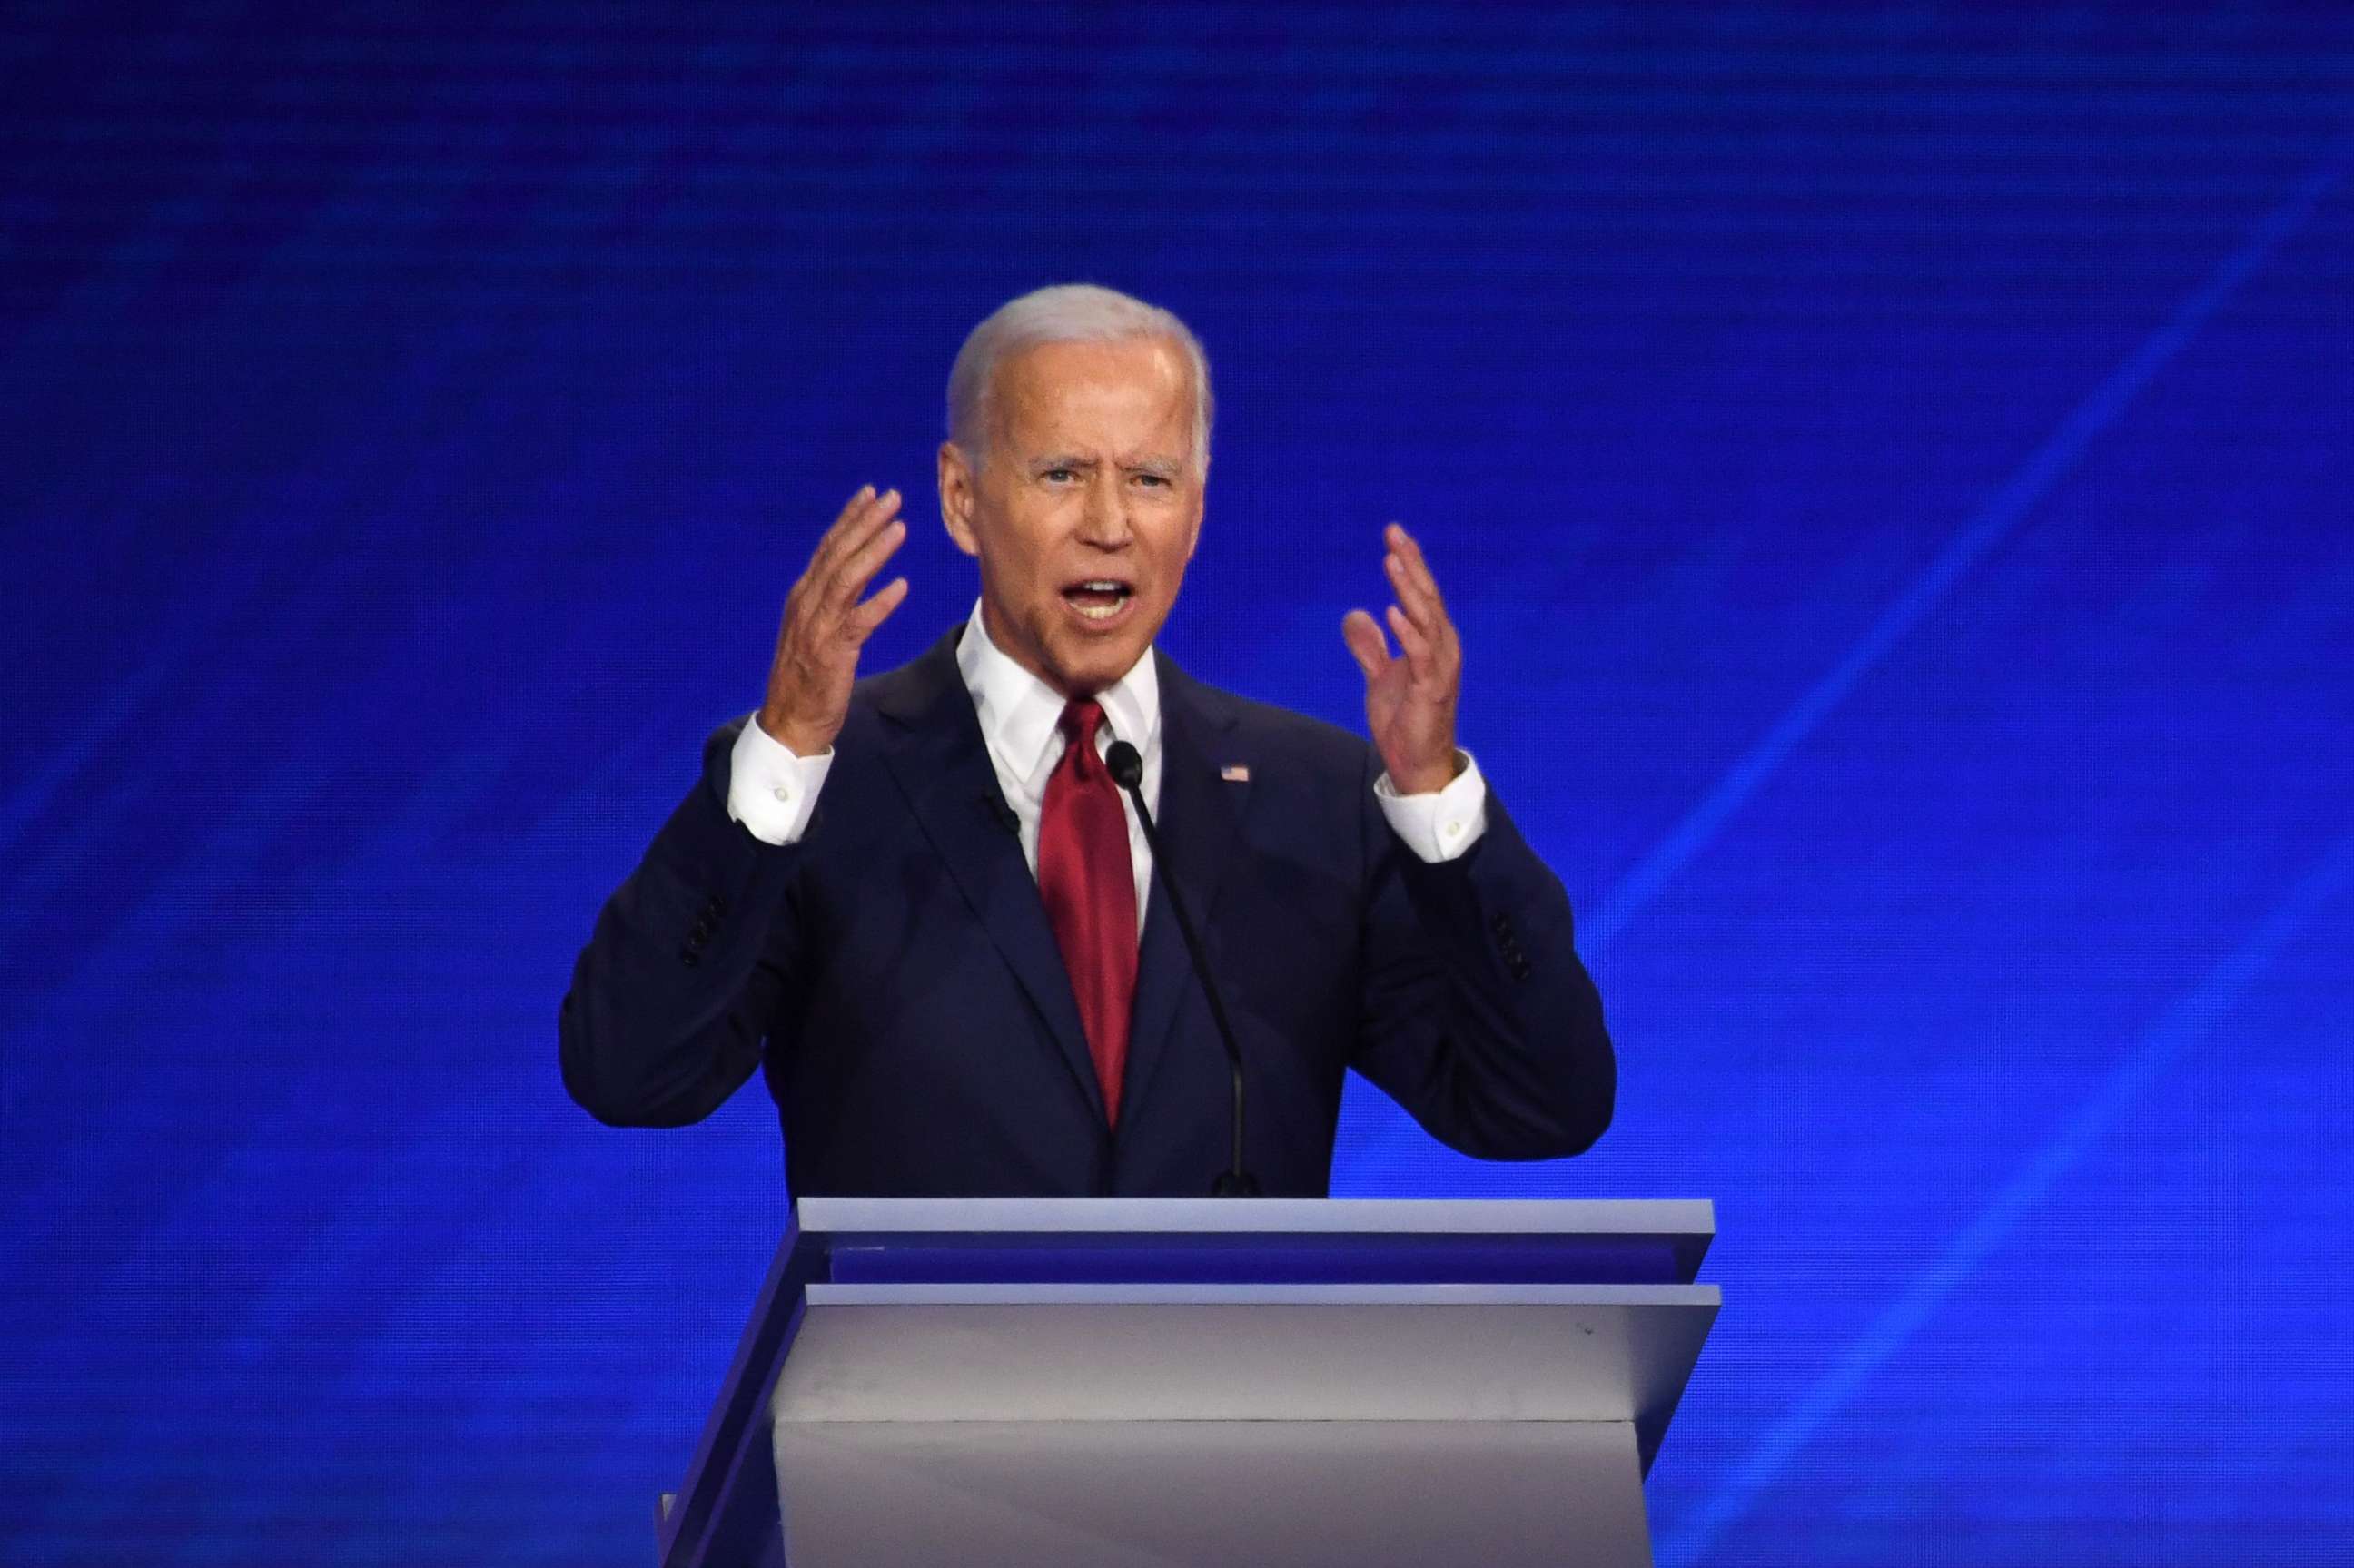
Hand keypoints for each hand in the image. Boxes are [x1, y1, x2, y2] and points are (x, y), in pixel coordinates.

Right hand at [757, 485, 909, 756]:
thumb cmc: (807, 675)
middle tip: (892, 497)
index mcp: (803, 595)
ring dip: (873, 552)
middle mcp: (807, 605)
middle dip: (865, 523)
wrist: (789, 721)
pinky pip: (858, 623)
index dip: (850, 518)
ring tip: (900, 528)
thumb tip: (856, 568)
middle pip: (838, 555)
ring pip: (847, 580)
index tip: (871, 492)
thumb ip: (833, 598)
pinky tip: (901, 586)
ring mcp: (818, 628)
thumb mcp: (816, 627)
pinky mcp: (832, 654)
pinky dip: (879, 603)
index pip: (828, 548)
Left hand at [1342, 522, 1462, 795]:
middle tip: (1394, 534)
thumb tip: (1355, 614)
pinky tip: (1392, 611)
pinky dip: (1409, 633)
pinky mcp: (1430, 690)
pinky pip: (1421, 656)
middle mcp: (1442, 649)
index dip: (1410, 564)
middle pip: (1427, 597)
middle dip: (1411, 564)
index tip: (1393, 535)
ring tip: (1392, 562)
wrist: (1416, 763)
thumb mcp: (1380, 677)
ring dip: (1409, 590)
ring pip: (1427, 620)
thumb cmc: (1404, 720)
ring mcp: (1440, 669)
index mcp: (1432, 643)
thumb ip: (1370, 647)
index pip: (1421, 594)